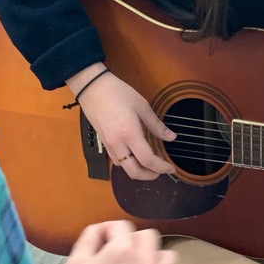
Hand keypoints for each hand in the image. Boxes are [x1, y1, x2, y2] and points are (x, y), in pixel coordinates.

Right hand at [54, 221, 180, 263]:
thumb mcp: (75, 262)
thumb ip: (90, 238)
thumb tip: (100, 230)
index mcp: (122, 249)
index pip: (121, 226)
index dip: (108, 231)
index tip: (103, 240)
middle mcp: (145, 262)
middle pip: (148, 236)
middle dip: (132, 241)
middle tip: (119, 254)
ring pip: (166, 257)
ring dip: (152, 258)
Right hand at [67, 63, 176, 179]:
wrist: (92, 87)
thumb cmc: (118, 93)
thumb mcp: (142, 106)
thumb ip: (157, 125)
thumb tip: (172, 138)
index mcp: (129, 134)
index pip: (147, 160)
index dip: (162, 167)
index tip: (172, 167)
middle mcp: (117, 144)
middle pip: (134, 172)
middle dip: (150, 176)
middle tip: (161, 170)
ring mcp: (108, 145)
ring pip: (124, 168)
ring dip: (139, 170)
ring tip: (151, 162)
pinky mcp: (104, 142)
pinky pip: (117, 160)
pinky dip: (129, 163)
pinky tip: (136, 155)